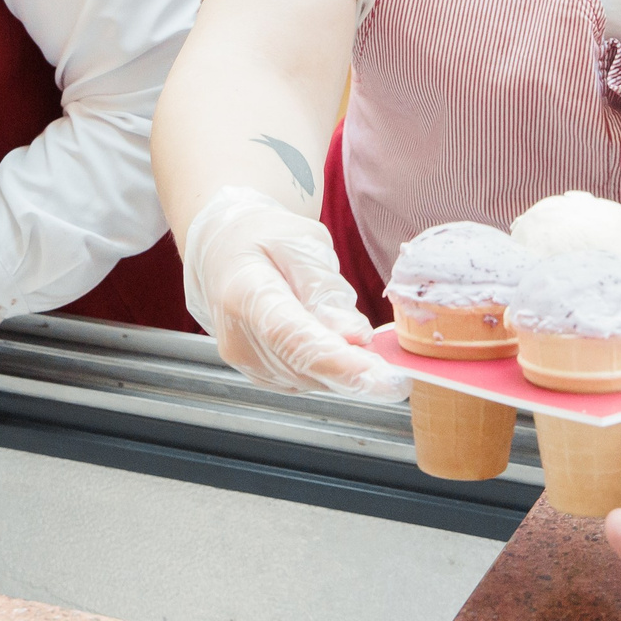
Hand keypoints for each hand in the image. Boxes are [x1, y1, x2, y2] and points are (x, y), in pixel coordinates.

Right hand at [182, 186, 406, 402]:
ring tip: (355, 333)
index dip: (344, 365)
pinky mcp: (259, 375)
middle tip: (398, 370)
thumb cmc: (262, 239)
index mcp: (245, 294)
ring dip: (345, 367)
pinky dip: (331, 368)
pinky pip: (308, 379)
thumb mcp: (299, 242)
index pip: (296, 339)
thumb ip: (325, 288)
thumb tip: (355, 335)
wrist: (222, 252)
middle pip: (308, 368)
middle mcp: (239, 338)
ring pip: (313, 379)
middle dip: (358, 372)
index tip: (387, 380)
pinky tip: (337, 341)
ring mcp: (246, 362)